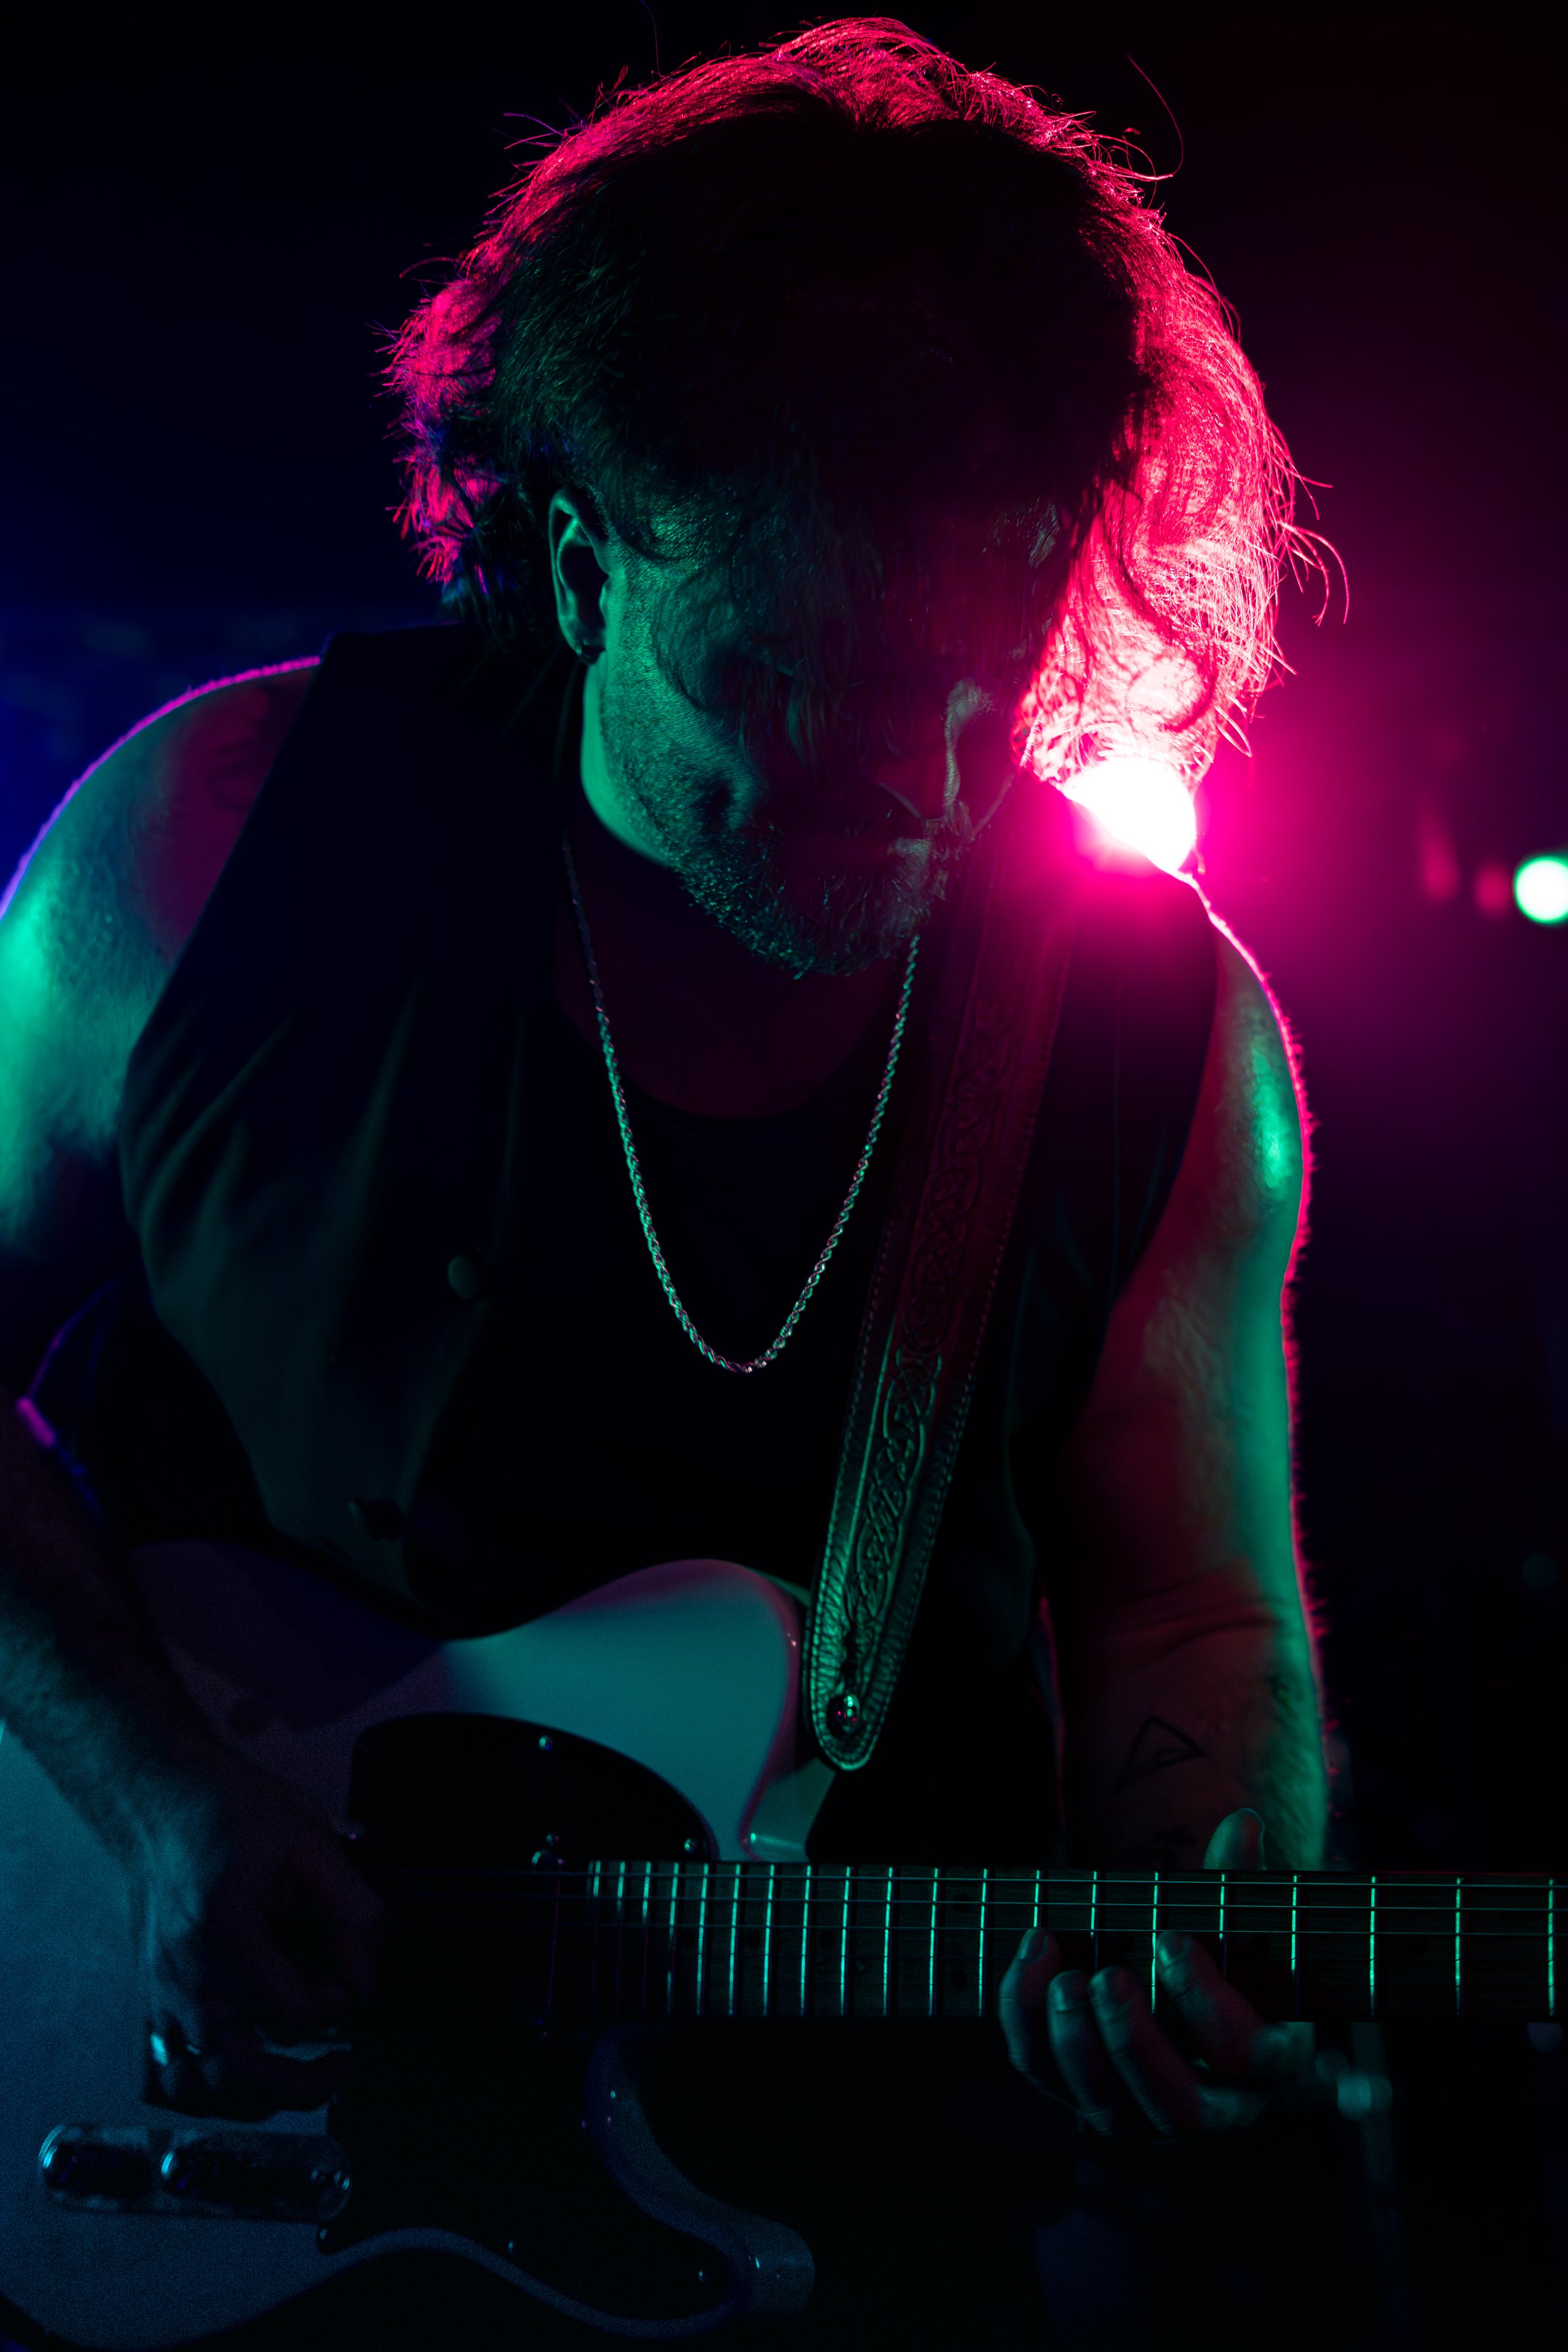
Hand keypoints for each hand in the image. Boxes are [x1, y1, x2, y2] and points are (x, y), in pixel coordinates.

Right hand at [132, 1749, 383, 2116]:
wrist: (162, 1796)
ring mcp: (156, 1999)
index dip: (339, 2001)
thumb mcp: (313, 1842)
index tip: (354, 1970)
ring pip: (199, 2091)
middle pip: (241, 2077)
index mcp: (226, 1938)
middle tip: (348, 2063)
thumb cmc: (238, 1811)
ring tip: (301, 2070)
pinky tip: (241, 2070)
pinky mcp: (146, 2002)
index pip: (294, 2015)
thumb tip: (367, 1981)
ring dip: (255, 2095)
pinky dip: (202, 2091)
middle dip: (306, 2083)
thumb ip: (351, 1910)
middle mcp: (183, 1982)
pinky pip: (163, 2078)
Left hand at [998, 1808, 1312, 2134]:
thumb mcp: (1230, 1919)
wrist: (1170, 1983)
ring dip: (1076, 2043)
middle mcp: (1211, 2104)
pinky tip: (1028, 1962)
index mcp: (1262, 2059)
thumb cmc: (1214, 1952)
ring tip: (1062, 1978)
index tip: (1170, 1939)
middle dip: (1134, 2041)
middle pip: (1180, 2109)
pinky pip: (1047, 2077)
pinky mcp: (1085, 2095)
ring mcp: (1145, 2112)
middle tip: (1107, 1976)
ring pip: (1110, 2111)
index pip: (1249, 2055)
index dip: (1208, 2003)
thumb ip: (1235, 1879)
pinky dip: (1027, 2023)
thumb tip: (1244, 1823)